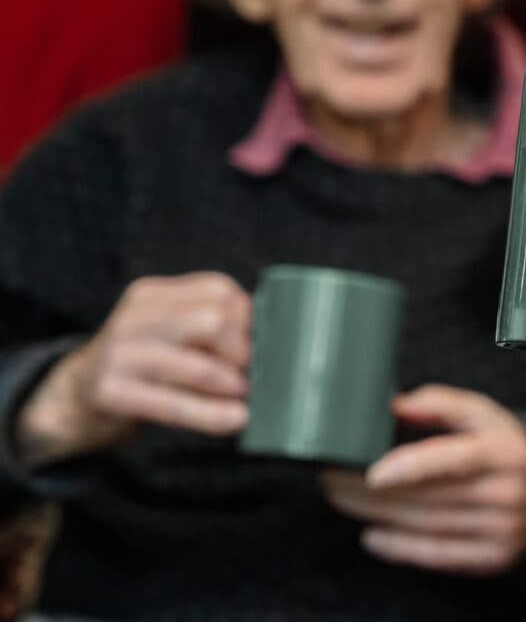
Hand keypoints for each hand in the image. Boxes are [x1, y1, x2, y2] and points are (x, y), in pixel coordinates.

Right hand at [16, 273, 251, 466]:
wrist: (71, 397)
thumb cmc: (140, 365)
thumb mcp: (168, 333)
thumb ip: (207, 327)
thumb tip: (270, 340)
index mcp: (154, 294)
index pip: (218, 289)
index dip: (249, 317)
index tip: (263, 342)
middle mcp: (135, 316)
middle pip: (212, 320)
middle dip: (241, 350)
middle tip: (253, 372)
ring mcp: (119, 352)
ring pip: (196, 364)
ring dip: (231, 383)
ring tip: (245, 396)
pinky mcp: (110, 392)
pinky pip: (172, 404)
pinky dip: (211, 414)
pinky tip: (236, 419)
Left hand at [321, 385, 525, 576]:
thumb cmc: (501, 447)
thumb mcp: (483, 414)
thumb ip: (441, 403)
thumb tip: (395, 404)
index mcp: (505, 451)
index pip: (455, 459)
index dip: (412, 466)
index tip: (372, 471)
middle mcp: (508, 493)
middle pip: (432, 495)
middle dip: (376, 490)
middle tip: (335, 478)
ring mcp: (503, 531)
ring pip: (430, 525)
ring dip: (379, 515)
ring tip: (342, 499)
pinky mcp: (492, 559)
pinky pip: (439, 555)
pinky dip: (401, 548)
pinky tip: (372, 536)